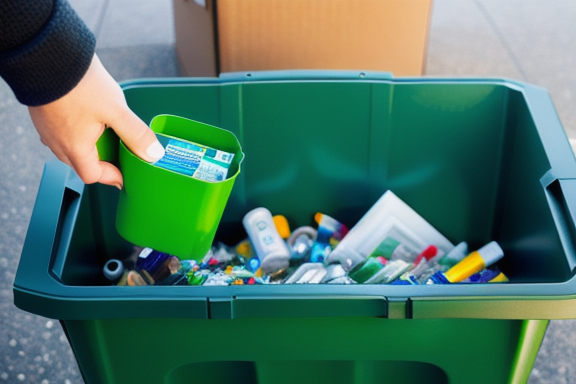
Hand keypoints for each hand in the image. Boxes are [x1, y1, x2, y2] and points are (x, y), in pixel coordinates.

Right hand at [28, 54, 164, 188]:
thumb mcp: (116, 110)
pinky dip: (78, 131)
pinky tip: (90, 116)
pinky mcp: (44, 114)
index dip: (111, 177)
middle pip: (82, 163)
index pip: (92, 175)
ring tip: (107, 131)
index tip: (124, 175)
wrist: (48, 54)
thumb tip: (153, 154)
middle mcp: (56, 142)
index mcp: (74, 147)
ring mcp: (47, 128)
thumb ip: (135, 134)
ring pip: (71, 147)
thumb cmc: (80, 84)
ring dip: (90, 144)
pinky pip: (63, 131)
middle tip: (120, 152)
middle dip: (102, 161)